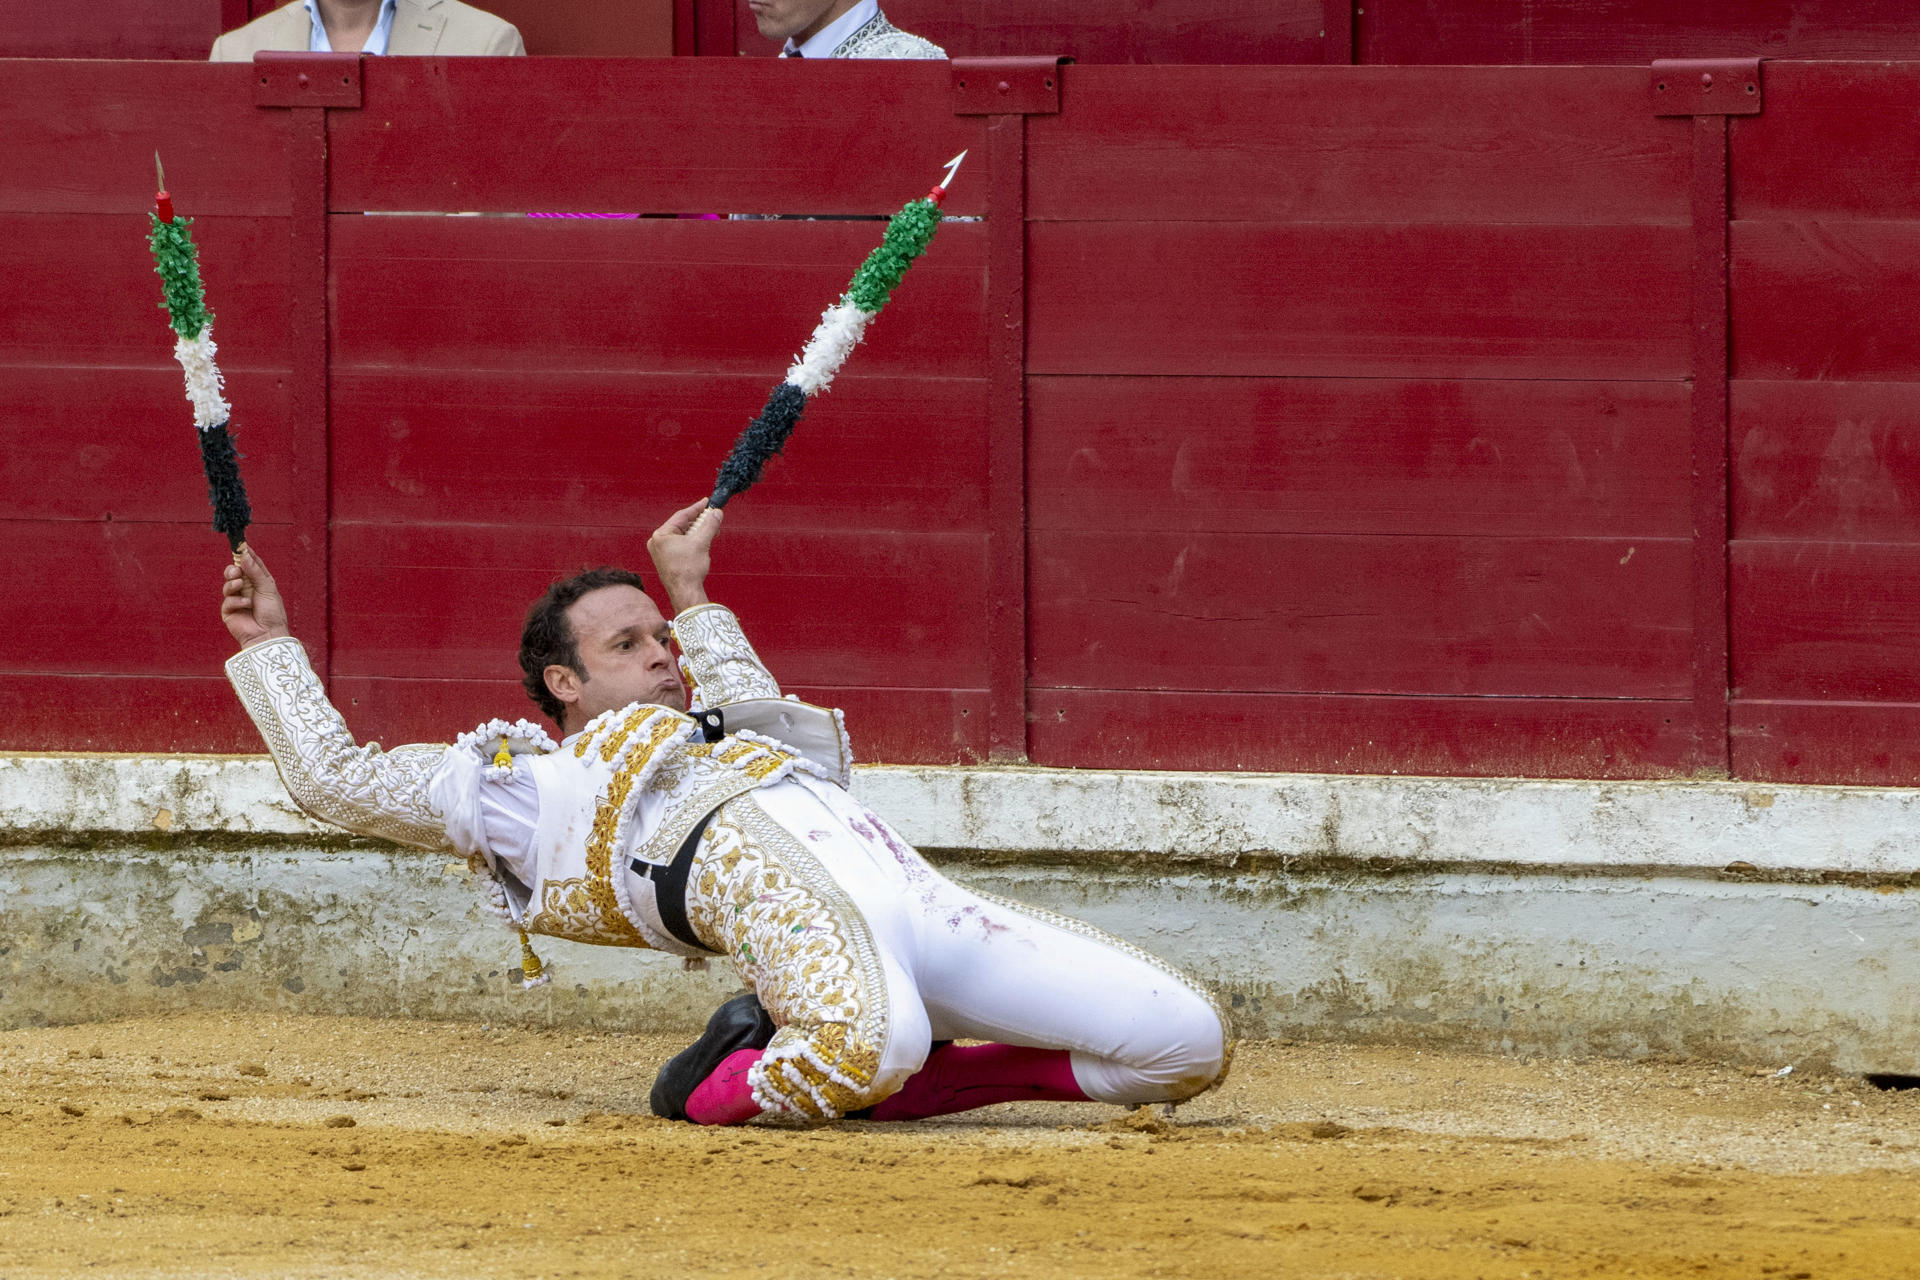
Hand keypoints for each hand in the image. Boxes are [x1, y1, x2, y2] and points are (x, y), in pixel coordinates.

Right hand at [221, 545, 292, 649]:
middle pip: (234, 572)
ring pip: (228, 585)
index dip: (246, 555)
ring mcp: (237, 600)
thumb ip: (255, 572)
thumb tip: (244, 556)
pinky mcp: (229, 611)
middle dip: (233, 569)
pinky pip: (228, 600)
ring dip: (233, 583)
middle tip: (237, 571)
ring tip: (240, 585)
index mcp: (259, 582)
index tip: (241, 544)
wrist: (268, 635)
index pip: (251, 565)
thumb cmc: (272, 613)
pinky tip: (246, 605)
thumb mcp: (267, 588)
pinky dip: (237, 601)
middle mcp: (247, 589)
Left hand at [647, 498, 720, 615]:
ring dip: (697, 533)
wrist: (685, 593)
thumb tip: (717, 513)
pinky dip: (692, 543)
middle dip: (698, 522)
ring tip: (711, 532)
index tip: (707, 502)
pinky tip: (703, 543)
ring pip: (682, 536)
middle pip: (681, 526)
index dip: (696, 509)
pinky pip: (680, 546)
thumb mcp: (701, 542)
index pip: (681, 516)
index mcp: (660, 535)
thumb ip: (709, 525)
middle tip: (712, 517)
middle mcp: (657, 543)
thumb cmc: (688, 570)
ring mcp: (660, 553)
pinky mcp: (666, 561)